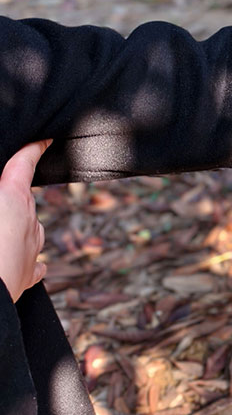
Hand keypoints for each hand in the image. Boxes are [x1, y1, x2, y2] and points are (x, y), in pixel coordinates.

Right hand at [0, 141, 49, 302]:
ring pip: (28, 230)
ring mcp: (32, 247)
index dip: (33, 149)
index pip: (25, 163)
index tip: (44, 141)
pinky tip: (20, 264)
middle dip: (7, 199)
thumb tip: (7, 189)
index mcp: (13, 197)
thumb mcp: (1, 199)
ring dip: (13, 229)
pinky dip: (28, 260)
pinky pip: (33, 263)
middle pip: (20, 200)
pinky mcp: (28, 273)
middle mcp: (29, 219)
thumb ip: (4, 191)